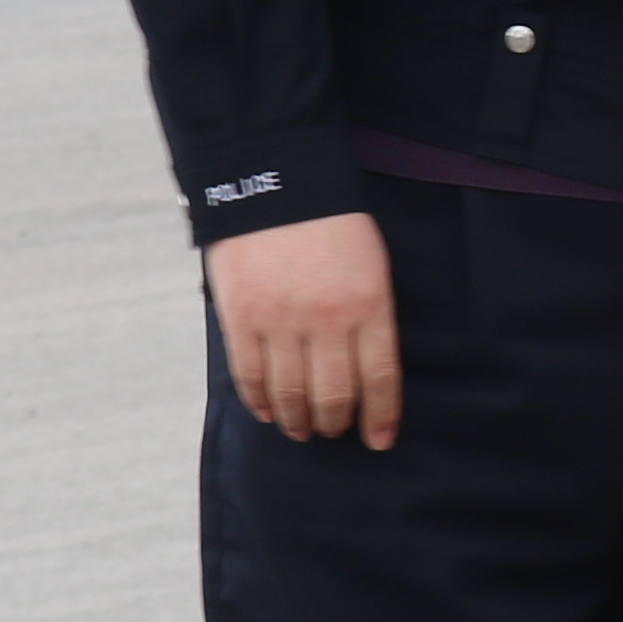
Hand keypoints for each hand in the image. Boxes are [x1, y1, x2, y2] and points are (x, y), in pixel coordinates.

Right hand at [208, 212, 402, 449]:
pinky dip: (260, 402)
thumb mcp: (373, 267)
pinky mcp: (242, 316)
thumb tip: (366, 374)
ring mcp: (281, 320)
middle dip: (335, 424)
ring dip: (298, 422)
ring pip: (291, 394)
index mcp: (369, 305)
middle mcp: (327, 319)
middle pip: (333, 396)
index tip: (378, 440)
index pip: (379, 378)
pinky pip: (251, 376)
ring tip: (302, 430)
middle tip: (333, 431)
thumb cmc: (333, 226)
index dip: (380, 417)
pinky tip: (269, 412)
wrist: (276, 181)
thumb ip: (370, 318)